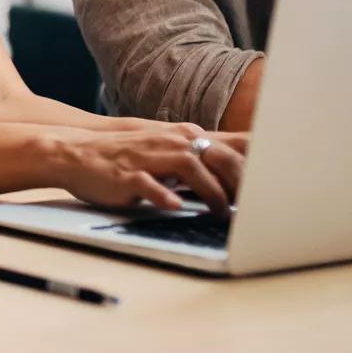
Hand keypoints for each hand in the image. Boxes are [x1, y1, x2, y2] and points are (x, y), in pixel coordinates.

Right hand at [53, 124, 246, 215]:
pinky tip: (176, 207)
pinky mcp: (127, 175)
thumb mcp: (165, 153)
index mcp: (183, 137)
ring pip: (190, 168)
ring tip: (221, 214)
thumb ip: (197, 163)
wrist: (78, 153)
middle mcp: (170, 142)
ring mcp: (149, 157)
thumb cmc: (128, 158)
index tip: (274, 188)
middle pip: (217, 157)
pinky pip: (150, 185)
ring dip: (211, 192)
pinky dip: (165, 196)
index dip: (253, 169)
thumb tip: (235, 181)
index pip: (228, 149)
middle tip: (254, 207)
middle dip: (240, 182)